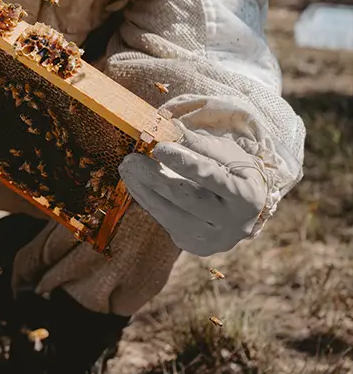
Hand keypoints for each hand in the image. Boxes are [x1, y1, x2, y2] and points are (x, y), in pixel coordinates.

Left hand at [118, 128, 267, 255]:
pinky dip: (146, 199)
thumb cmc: (232, 171)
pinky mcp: (191, 244)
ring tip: (126, 168)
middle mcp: (232, 223)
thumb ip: (197, 143)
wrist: (242, 207)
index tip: (158, 148)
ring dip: (142, 189)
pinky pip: (162, 220)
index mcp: (246, 195)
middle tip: (130, 160)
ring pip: (169, 214)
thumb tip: (167, 129)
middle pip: (186, 199)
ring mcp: (210, 238)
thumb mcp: (225, 152)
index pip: (212, 177)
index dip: (184, 162)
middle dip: (154, 177)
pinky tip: (135, 183)